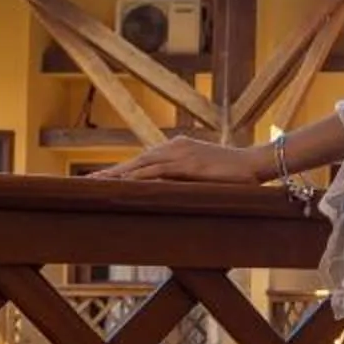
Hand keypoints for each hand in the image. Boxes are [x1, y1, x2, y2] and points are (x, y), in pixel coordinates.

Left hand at [91, 138, 272, 184]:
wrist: (256, 164)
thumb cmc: (236, 175)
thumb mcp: (206, 177)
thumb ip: (188, 181)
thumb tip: (175, 196)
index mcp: (177, 149)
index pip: (143, 161)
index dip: (121, 171)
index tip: (100, 180)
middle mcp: (174, 147)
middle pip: (135, 162)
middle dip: (110, 173)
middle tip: (86, 183)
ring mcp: (180, 154)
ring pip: (140, 165)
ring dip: (117, 176)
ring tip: (96, 185)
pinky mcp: (187, 164)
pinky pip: (156, 172)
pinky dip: (137, 178)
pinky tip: (122, 185)